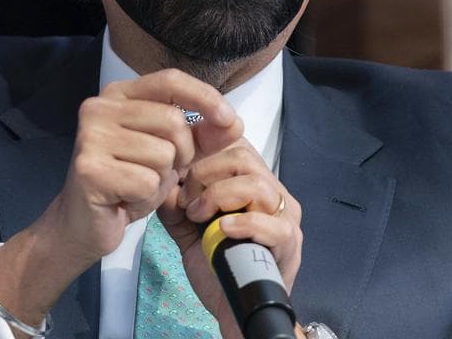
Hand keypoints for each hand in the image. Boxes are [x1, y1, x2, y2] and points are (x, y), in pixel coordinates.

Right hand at [0, 69, 243, 329]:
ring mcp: (90, 137)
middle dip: (182, 155)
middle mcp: (99, 108)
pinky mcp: (89, 169)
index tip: (231, 121)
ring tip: (138, 187)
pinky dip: (146, 199)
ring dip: (162, 180)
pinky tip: (126, 201)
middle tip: (159, 173)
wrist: (82, 225)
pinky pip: (147, 182)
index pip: (169, 80)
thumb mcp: (169, 154)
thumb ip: (201, 136)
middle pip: (174, 122)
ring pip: (164, 155)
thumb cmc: (128, 184)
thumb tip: (234, 123)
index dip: (205, 97)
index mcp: (118, 95)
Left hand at [156, 138, 303, 338]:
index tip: (182, 158)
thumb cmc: (217, 266)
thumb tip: (163, 177)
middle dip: (205, 173)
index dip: (207, 143)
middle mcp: (272, 193)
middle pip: (242, 157)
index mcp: (251, 183)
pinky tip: (222, 230)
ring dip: (218, 196)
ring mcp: (284, 217)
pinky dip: (243, 223)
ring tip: (200, 217)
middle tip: (188, 201)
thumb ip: (175, 202)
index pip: (235, 143)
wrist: (235, 308)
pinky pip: (271, 224)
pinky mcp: (288, 243)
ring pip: (256, 183)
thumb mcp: (187, 228)